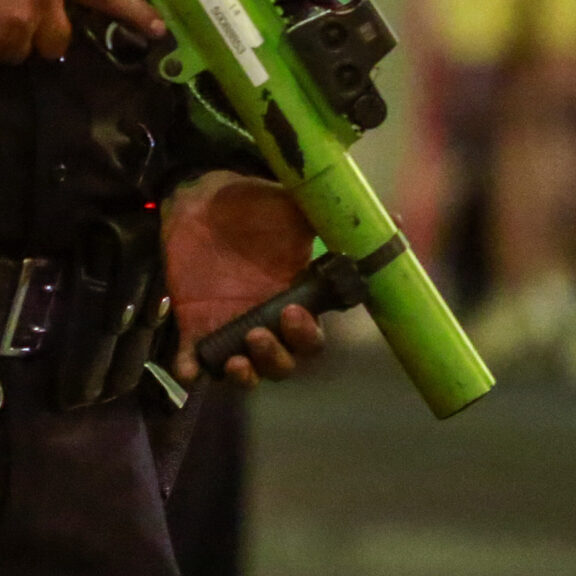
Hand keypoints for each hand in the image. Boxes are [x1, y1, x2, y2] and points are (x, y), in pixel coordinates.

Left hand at [163, 171, 325, 388]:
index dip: (304, 336)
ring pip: (246, 372)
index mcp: (294, 302)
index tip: (292, 313)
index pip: (308, 339)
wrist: (204, 200)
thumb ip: (327, 222)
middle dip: (275, 358)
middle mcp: (266, 323)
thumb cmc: (255, 208)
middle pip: (281, 363)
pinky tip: (190, 369)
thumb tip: (385, 221)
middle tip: (259, 335)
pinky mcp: (196, 328)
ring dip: (244, 375)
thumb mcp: (293, 210)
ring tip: (236, 361)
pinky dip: (192, 371)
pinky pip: (194, 363)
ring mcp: (230, 330)